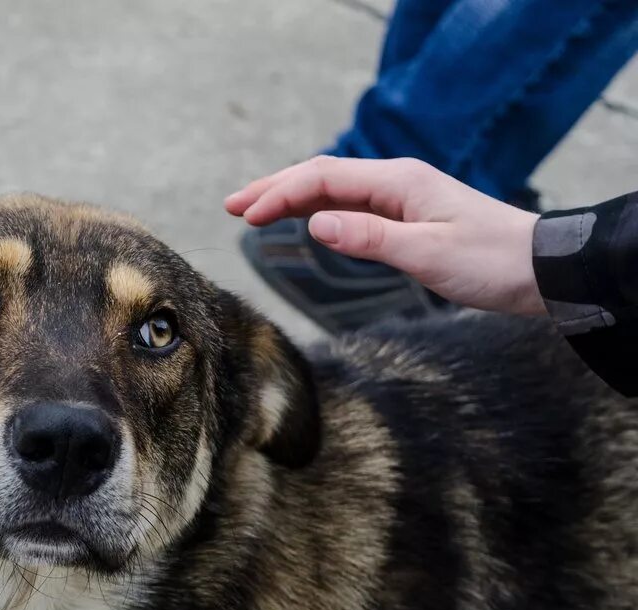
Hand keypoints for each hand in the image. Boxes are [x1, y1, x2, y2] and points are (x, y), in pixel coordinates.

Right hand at [225, 156, 543, 315]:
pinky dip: (317, 210)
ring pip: (333, 189)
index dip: (279, 195)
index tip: (245, 218)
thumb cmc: (490, 261)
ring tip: (252, 212)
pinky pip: (350, 205)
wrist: (540, 270)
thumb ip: (370, 238)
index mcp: (398, 182)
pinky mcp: (406, 217)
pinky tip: (301, 220)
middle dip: (274, 188)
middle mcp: (395, 182)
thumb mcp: (427, 254)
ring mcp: (401, 197)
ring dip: (291, 198)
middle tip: (231, 206)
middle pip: (321, 176)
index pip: (323, 179)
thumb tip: (315, 225)